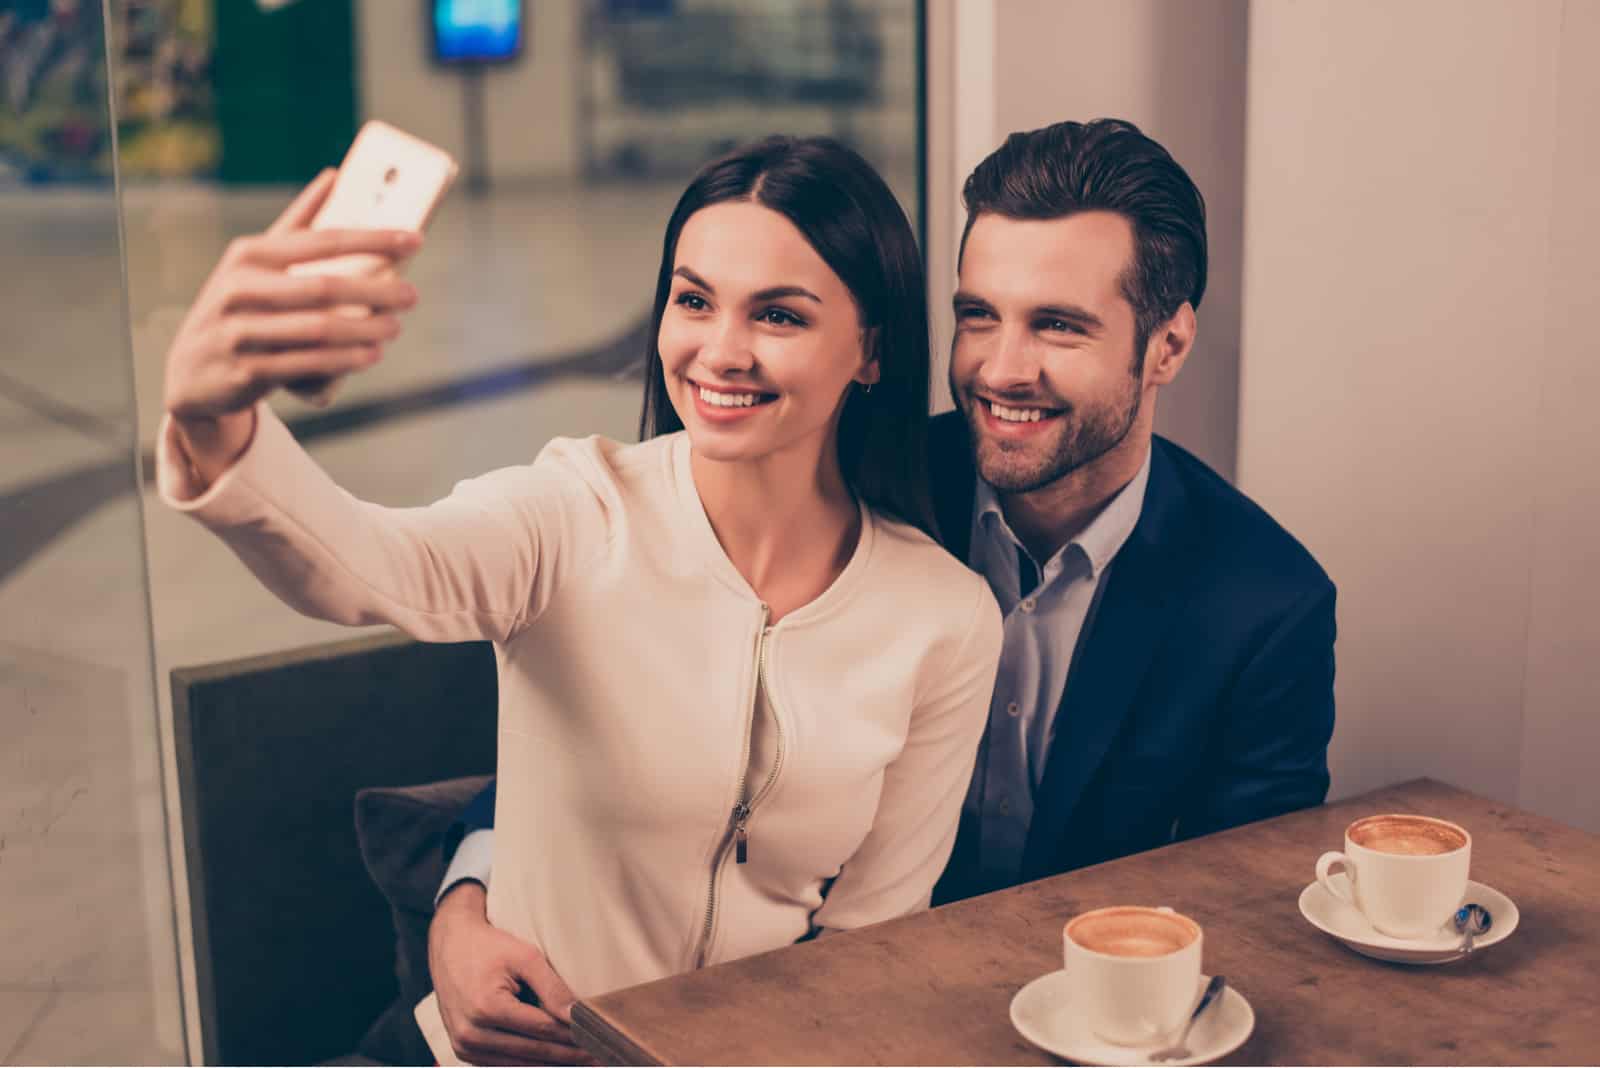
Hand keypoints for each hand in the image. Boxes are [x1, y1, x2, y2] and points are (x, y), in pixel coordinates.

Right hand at [162, 168, 420, 478]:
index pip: (322, 240)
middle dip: (376, 291)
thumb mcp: (255, 262)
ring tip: (395, 327)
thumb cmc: (239, 306)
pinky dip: (344, 360)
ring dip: (365, 329)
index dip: (373, 239)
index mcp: (249, 255)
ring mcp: (240, 331)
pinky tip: (371, 355)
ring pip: (318, 329)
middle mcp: (241, 288)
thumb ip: (296, 222)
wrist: (192, 371)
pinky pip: (307, 364)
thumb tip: (334, 174)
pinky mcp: (247, 370)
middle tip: (412, 295)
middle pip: (324, 287)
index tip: (415, 239)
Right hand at [428, 882, 596, 1065]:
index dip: (573, 1038)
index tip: (598, 1043)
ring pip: (519, 1065)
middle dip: (568, 1057)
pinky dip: (529, 1064)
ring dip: (551, 1065)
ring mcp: (464, 1046)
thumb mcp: (525, 957)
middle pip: (532, 1053)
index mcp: (486, 1008)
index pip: (541, 1030)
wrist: (451, 944)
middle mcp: (471, 1034)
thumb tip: (578, 1016)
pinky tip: (555, 1061)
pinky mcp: (463, 1051)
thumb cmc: (490, 946)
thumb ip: (552, 988)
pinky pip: (503, 1065)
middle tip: (600, 1060)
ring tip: (583, 1063)